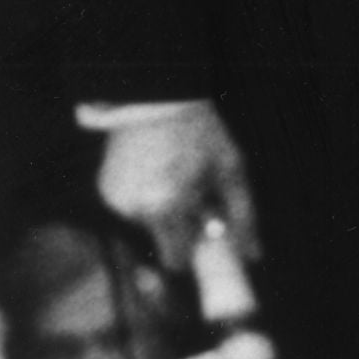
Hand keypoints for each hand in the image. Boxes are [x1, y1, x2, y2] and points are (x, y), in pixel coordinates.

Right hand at [92, 102, 258, 279]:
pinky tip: (152, 169)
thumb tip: (253, 255)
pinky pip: (131, 206)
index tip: (201, 232)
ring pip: (147, 224)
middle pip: (161, 243)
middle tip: (190, 195)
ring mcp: (117, 200)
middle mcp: (136, 210)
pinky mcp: (105, 190)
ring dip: (161, 208)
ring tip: (172, 173)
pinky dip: (143, 195)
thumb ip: (243, 216)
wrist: (159, 97)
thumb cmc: (200, 132)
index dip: (191, 248)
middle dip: (177, 228)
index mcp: (167, 208)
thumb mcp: (230, 169)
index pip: (177, 260)